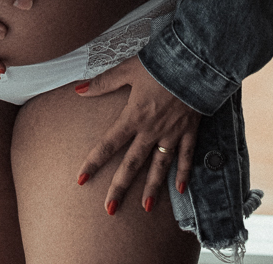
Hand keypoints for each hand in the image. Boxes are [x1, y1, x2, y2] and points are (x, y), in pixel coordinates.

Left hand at [75, 57, 200, 214]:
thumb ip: (103, 82)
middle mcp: (151, 130)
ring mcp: (172, 133)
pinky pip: (186, 156)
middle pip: (132, 164)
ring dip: (152, 188)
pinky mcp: (189, 131)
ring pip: (159, 166)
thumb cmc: (158, 63)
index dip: (94, 162)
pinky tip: (180, 189)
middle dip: (120, 187)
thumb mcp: (127, 70)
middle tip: (109, 210)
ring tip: (145, 208)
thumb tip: (78, 90)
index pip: (109, 144)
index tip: (81, 180)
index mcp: (134, 116)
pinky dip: (183, 172)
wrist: (193, 62)